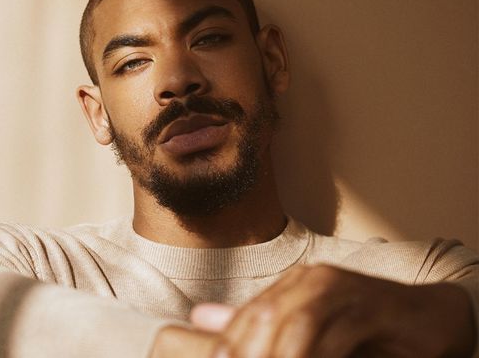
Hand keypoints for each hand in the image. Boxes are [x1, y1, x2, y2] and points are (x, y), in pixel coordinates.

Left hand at [188, 264, 475, 357]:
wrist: (428, 318)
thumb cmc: (365, 327)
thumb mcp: (309, 328)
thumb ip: (260, 324)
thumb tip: (202, 318)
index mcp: (293, 284)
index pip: (248, 316)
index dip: (231, 346)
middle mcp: (312, 279)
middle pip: (265, 317)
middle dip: (248, 352)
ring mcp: (342, 289)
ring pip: (297, 325)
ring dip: (280, 357)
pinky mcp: (371, 306)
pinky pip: (336, 335)